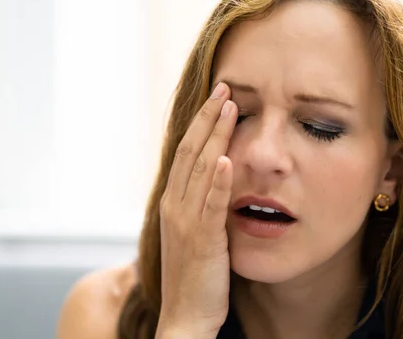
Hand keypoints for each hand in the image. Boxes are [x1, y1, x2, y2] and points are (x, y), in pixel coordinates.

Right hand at [156, 82, 236, 337]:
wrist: (185, 316)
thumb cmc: (194, 275)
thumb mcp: (195, 232)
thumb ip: (203, 204)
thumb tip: (220, 178)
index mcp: (174, 202)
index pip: (186, 152)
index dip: (201, 123)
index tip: (216, 98)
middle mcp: (175, 205)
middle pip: (190, 150)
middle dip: (208, 117)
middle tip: (225, 87)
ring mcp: (186, 221)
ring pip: (199, 168)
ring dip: (214, 135)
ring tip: (229, 106)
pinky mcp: (202, 240)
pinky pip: (210, 204)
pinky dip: (216, 179)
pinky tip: (225, 156)